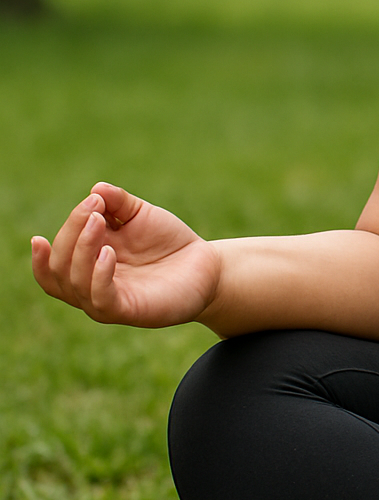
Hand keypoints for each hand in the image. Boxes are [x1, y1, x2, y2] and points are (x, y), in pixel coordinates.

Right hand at [31, 183, 220, 327]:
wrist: (206, 264)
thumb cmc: (168, 241)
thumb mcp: (141, 215)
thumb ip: (118, 203)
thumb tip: (95, 189)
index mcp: (86, 263)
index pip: (55, 257)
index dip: (49, 242)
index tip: (78, 209)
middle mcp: (91, 284)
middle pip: (60, 266)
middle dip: (71, 233)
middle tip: (94, 208)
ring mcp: (107, 299)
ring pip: (74, 283)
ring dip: (81, 249)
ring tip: (97, 221)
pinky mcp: (128, 310)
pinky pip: (100, 298)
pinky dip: (98, 275)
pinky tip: (108, 253)